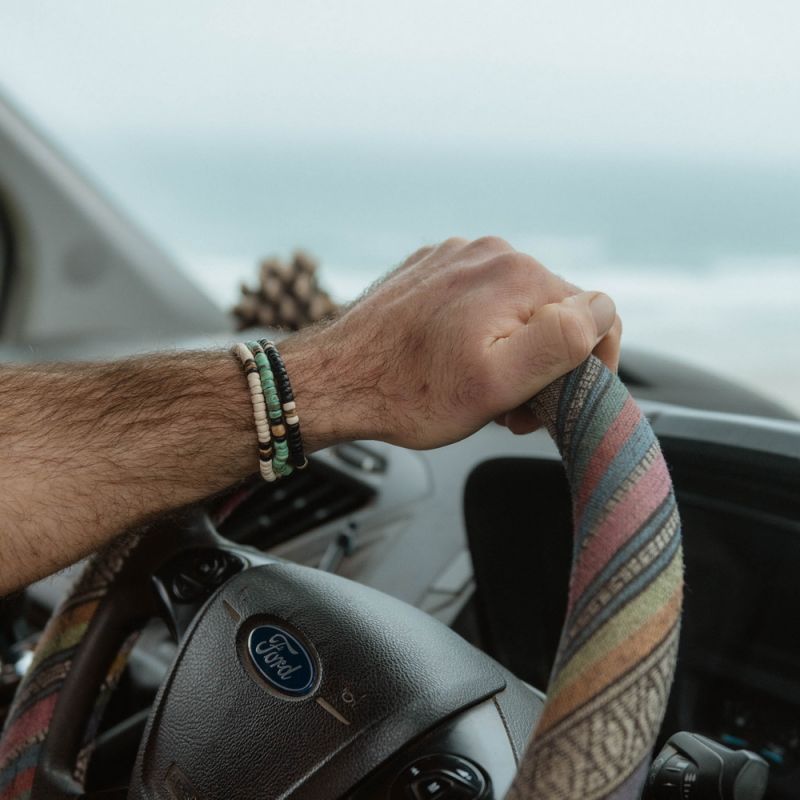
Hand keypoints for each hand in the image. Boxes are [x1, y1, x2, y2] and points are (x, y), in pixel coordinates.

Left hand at [282, 237, 620, 450]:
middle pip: (553, 311)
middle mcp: (490, 252)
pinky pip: (478, 297)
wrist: (333, 381)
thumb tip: (602, 308)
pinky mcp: (430, 268)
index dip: (588, 367)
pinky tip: (452, 361)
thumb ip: (563, 342)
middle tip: (512, 407)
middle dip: (545, 362)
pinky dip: (479, 330)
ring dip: (512, 348)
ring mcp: (455, 256)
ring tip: (478, 388)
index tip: (554, 402)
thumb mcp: (499, 385)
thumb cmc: (409, 393)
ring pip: (516, 306)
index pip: (595, 314)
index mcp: (517, 275)